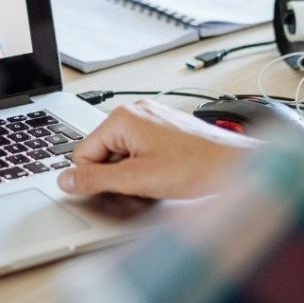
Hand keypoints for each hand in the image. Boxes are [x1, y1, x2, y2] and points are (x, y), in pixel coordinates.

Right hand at [57, 99, 257, 199]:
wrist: (238, 166)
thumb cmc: (196, 168)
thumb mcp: (137, 180)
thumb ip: (95, 180)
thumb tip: (65, 180)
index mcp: (123, 117)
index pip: (82, 153)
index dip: (95, 179)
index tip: (118, 191)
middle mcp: (136, 111)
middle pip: (102, 153)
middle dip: (115, 176)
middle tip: (142, 188)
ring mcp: (152, 118)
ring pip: (121, 154)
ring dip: (132, 174)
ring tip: (159, 181)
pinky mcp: (165, 128)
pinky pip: (140, 151)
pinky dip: (146, 167)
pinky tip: (166, 176)